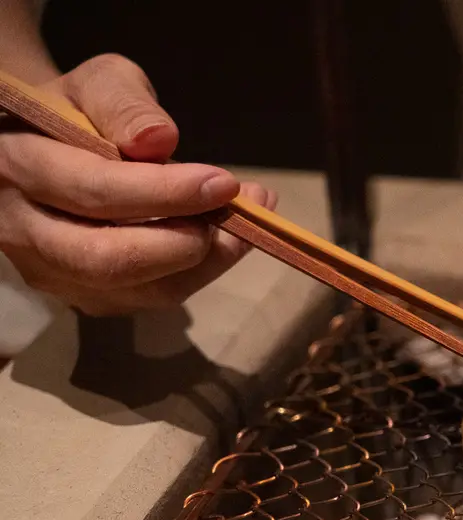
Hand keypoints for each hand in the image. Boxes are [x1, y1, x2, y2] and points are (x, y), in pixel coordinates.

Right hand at [0, 54, 275, 315]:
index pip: (95, 191)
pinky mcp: (86, 297)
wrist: (44, 151)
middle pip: (110, 259)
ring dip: (206, 263)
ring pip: (139, 291)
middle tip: (237, 212)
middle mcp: (23, 231)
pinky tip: (225, 239)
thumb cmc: (77, 113)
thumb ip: (124, 104)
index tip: (225, 182)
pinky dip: (200, 273)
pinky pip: (153, 299)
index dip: (166, 192)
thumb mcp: (97, 84)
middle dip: (185, 241)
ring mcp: (51, 274)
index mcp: (16, 166)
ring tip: (246, 224)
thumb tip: (161, 140)